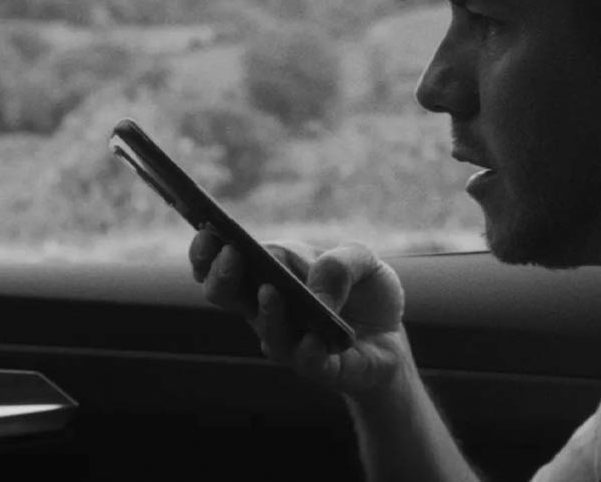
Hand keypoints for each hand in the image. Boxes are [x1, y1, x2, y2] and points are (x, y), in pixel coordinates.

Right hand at [189, 229, 408, 396]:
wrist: (393, 334)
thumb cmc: (366, 290)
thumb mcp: (363, 259)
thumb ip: (340, 263)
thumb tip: (314, 292)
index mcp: (269, 275)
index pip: (221, 264)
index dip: (207, 251)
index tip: (207, 231)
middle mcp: (268, 311)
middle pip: (226, 297)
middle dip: (221, 277)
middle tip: (231, 255)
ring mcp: (291, 342)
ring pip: (266, 333)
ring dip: (266, 312)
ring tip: (270, 291)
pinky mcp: (323, 369)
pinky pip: (307, 363)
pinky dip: (308, 351)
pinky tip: (315, 338)